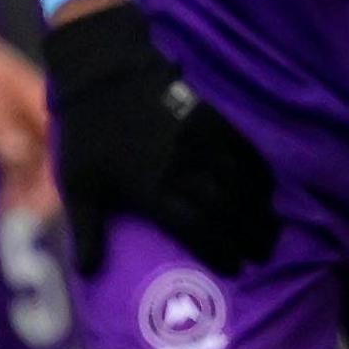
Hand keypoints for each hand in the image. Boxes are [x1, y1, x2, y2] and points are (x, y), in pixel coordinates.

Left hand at [0, 36, 50, 221]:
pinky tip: (10, 212)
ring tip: (19, 226)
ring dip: (29, 198)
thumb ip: (1, 125)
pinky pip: (18, 172)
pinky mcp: (10, 142)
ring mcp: (29, 133)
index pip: (67, 147)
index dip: (60, 177)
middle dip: (46, 195)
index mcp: (51, 106)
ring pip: (37, 173)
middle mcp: (47, 122)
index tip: (47, 206)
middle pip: (57, 163)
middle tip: (31, 224)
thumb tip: (20, 156)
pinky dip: (14, 191)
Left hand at [46, 1, 277, 275]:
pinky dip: (261, 177)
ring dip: (259, 212)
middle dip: (247, 237)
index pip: (195, 228)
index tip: (235, 269)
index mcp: (150, 188)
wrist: (108, 75)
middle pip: (226, 211)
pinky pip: (248, 155)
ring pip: (242, 185)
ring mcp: (203, 144)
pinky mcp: (216, 122)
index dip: (218, 251)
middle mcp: (183, 169)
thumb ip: (86, 230)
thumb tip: (86, 273)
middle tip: (262, 255)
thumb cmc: (91, 135)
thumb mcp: (78, 186)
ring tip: (271, 232)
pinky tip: (268, 193)